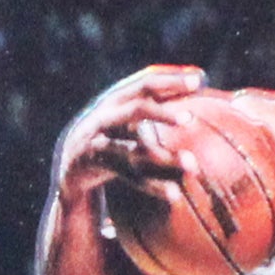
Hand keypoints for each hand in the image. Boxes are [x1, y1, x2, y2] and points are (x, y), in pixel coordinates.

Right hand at [56, 65, 205, 202]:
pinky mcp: (94, 164)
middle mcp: (106, 115)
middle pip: (136, 108)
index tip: (200, 80)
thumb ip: (161, 105)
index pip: (146, 81)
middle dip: (162, 112)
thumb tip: (202, 83)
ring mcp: (97, 140)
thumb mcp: (132, 120)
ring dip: (164, 157)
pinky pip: (128, 176)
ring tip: (193, 165)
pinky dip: (152, 186)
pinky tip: (175, 195)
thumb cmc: (114, 138)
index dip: (171, 79)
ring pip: (134, 149)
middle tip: (189, 120)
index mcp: (118, 99)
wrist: (72, 168)